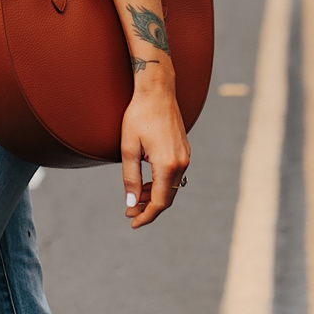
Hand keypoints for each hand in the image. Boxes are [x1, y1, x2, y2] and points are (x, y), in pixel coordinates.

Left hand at [121, 78, 189, 228]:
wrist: (157, 90)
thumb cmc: (138, 116)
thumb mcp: (128, 149)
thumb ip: (130, 178)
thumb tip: (131, 203)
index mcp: (167, 164)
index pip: (160, 202)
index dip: (146, 216)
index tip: (132, 223)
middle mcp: (181, 162)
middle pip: (167, 197)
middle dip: (149, 208)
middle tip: (129, 212)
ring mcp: (185, 156)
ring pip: (171, 187)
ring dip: (154, 196)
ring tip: (134, 200)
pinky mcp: (184, 150)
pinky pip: (173, 175)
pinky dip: (160, 184)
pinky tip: (145, 185)